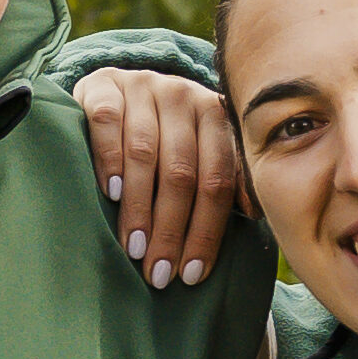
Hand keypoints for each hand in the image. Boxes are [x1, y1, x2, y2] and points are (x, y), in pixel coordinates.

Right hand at [74, 64, 241, 289]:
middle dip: (172, 230)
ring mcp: (143, 87)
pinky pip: (108, 124)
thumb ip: (222, 174)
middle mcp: (183, 96)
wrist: (113, 88)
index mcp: (215, 115)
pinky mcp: (103, 85)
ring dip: (140, 207)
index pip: (216, 179)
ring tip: (133, 248)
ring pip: (145, 153)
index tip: (191, 273)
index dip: (206, 230)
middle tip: (159, 272)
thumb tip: (254, 215)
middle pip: (182, 172)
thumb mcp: (197, 147)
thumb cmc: (160, 134)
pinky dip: (110, 161)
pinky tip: (111, 194)